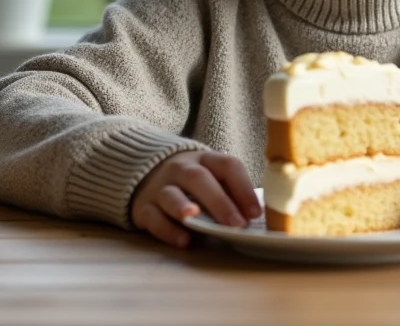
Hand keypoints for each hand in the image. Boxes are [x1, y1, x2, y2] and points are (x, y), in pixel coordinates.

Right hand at [130, 150, 259, 247]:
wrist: (145, 173)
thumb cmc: (193, 184)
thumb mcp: (212, 179)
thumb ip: (230, 193)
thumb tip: (253, 218)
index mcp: (205, 160)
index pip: (227, 165)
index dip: (243, 187)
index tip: (255, 212)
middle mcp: (181, 169)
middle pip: (198, 179)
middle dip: (219, 201)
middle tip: (236, 224)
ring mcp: (160, 187)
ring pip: (171, 194)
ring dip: (184, 207)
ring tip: (196, 219)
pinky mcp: (143, 207)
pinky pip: (153, 217)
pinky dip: (167, 230)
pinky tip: (183, 240)